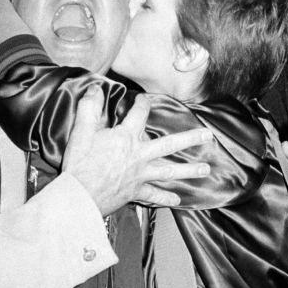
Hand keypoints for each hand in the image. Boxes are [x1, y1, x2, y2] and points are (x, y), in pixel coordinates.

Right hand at [62, 85, 212, 215]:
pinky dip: (165, 197)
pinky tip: (177, 199)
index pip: (140, 114)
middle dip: (190, 139)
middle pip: (170, 144)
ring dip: (189, 170)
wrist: (78, 196)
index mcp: (126, 138)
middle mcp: (139, 155)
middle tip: (208, 136)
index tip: (144, 98)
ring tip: (206, 170)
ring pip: (170, 171)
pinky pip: (154, 195)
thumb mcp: (81, 131)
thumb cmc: (79, 164)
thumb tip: (94, 88)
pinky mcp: (136, 191)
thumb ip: (89, 107)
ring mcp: (140, 175)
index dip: (142, 103)